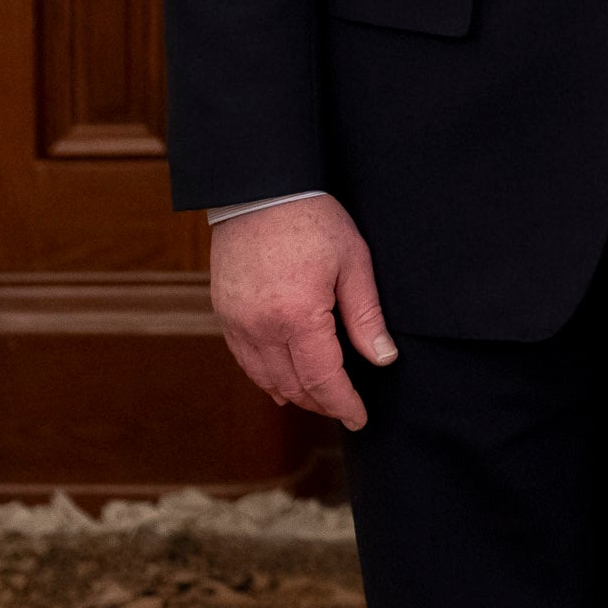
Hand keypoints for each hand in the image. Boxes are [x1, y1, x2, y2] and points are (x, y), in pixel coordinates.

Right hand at [210, 196, 395, 427]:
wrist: (259, 189)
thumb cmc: (312, 219)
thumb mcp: (353, 261)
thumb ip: (366, 315)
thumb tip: (383, 358)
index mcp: (298, 316)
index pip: (324, 379)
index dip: (343, 404)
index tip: (360, 418)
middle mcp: (262, 327)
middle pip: (293, 385)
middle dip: (321, 403)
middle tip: (344, 409)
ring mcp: (237, 322)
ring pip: (265, 378)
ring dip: (293, 394)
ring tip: (318, 401)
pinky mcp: (224, 313)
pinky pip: (244, 359)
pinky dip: (264, 377)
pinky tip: (279, 383)